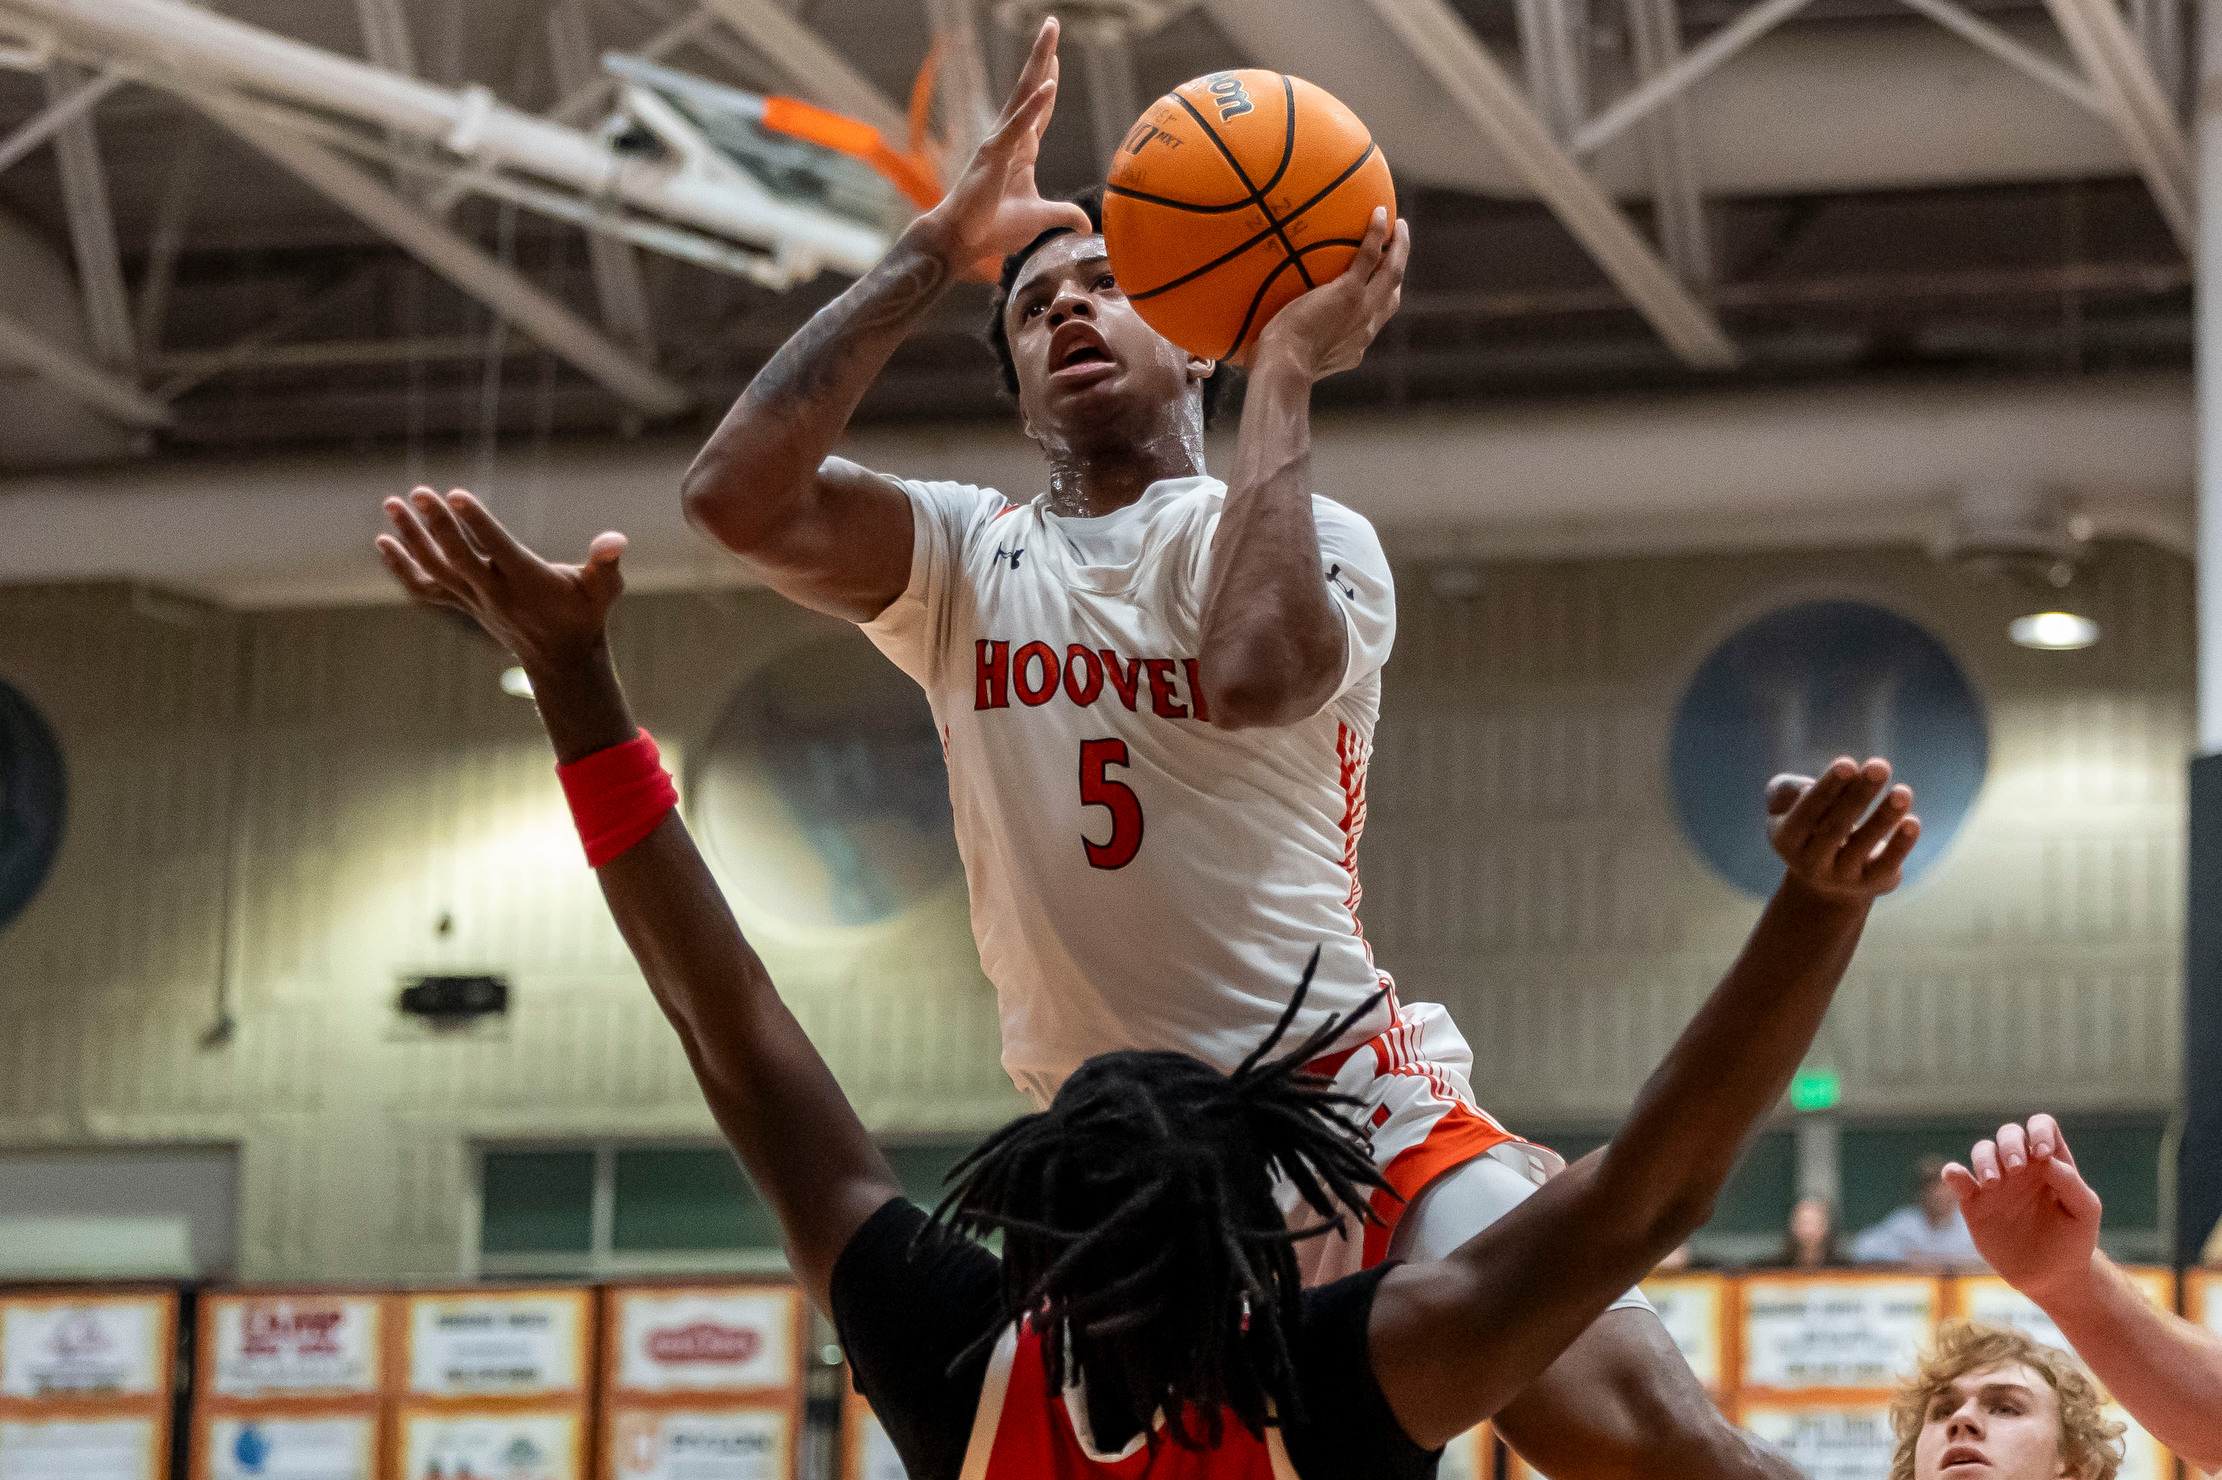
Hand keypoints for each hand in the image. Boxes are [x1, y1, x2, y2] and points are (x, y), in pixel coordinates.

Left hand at [376, 488, 625, 671]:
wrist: (561, 658)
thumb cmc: (585, 614)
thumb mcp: (605, 589)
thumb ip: (607, 564)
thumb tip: (615, 540)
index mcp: (528, 582)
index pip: (496, 549)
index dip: (476, 524)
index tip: (455, 496)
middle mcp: (495, 592)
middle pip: (458, 557)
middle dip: (437, 525)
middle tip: (420, 492)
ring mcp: (474, 600)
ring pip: (435, 569)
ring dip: (411, 538)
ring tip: (391, 505)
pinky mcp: (462, 604)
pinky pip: (425, 588)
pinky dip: (402, 568)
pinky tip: (385, 542)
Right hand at [913, 19, 1090, 272]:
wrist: (962, 240)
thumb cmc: (993, 228)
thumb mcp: (1039, 219)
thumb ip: (1064, 216)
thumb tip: (1088, 226)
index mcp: (1022, 150)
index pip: (1040, 109)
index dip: (1049, 81)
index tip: (1057, 56)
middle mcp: (1011, 138)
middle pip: (1032, 89)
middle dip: (1044, 55)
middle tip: (1052, 23)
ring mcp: (1001, 143)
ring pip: (1024, 95)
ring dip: (1039, 63)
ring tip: (1050, 34)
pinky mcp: (994, 155)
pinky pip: (1018, 127)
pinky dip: (1033, 107)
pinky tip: (1048, 86)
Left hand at [1250, 207, 1408, 375]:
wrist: (1283, 369)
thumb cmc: (1276, 369)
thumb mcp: (1294, 359)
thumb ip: (1293, 345)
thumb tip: (1268, 337)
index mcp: (1354, 347)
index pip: (1374, 319)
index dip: (1380, 299)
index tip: (1376, 284)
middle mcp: (1366, 329)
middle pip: (1392, 294)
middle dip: (1397, 269)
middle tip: (1399, 247)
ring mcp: (1361, 309)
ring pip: (1392, 273)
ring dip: (1400, 248)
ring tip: (1400, 226)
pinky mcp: (1348, 293)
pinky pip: (1369, 257)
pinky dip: (1377, 234)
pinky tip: (1378, 213)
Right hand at [1765, 757, 1919, 902]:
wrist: (1827, 880)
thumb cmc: (1811, 826)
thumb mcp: (1786, 808)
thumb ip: (1784, 789)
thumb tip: (1805, 787)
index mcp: (1787, 840)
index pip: (1807, 812)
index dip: (1828, 788)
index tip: (1848, 764)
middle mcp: (1811, 863)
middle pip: (1835, 828)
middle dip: (1858, 795)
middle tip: (1879, 766)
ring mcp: (1842, 877)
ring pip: (1864, 845)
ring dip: (1884, 816)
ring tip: (1903, 791)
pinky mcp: (1872, 883)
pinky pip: (1887, 864)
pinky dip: (1901, 844)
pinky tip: (1912, 822)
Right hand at [1944, 1115, 2101, 1303]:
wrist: (2052, 1277)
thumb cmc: (2074, 1241)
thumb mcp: (2085, 1212)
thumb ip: (2071, 1183)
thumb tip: (2045, 1159)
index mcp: (2049, 1163)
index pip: (2042, 1127)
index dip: (2039, 1130)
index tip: (2042, 1153)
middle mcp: (2021, 1167)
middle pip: (2009, 1134)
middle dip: (2010, 1144)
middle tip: (2016, 1169)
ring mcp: (1996, 1184)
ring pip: (1982, 1151)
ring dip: (1984, 1159)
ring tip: (1993, 1183)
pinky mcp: (1974, 1203)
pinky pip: (1956, 1178)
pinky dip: (1953, 1172)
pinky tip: (1957, 1176)